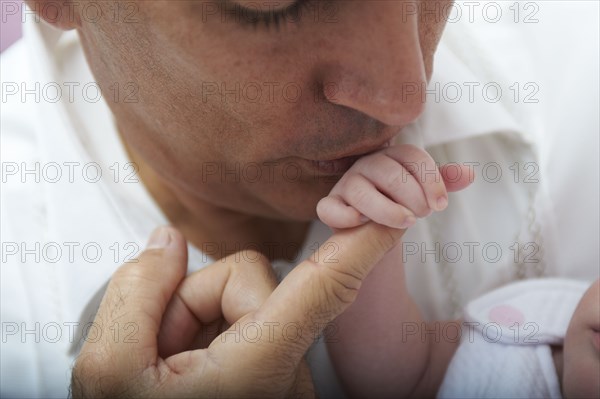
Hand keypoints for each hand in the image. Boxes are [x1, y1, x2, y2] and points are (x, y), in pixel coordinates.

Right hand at [71, 223, 404, 397]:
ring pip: (240, 296)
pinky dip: (206, 330)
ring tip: (169, 365)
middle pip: (246, 280)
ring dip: (195, 317)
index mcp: (258, 367)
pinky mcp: (270, 366)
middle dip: (194, 298)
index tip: (396, 210)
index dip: (363, 242)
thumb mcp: (110, 368)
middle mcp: (284, 369)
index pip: (328, 288)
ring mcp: (279, 370)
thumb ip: (138, 290)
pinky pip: (240, 317)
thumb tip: (168, 240)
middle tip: (158, 347)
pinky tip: (184, 365)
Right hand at [316, 144, 473, 229]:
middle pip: (388, 172)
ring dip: (385, 208)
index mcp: (392, 157)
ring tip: (404, 222)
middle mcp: (367, 166)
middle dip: (410, 195)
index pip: (412, 156)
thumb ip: (443, 181)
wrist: (373, 228)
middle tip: (421, 215)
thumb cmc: (400, 203)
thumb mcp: (423, 192)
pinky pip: (329, 208)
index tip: (442, 205)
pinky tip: (361, 223)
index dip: (430, 179)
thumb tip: (470, 175)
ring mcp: (346, 185)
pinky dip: (344, 216)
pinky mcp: (331, 206)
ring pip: (360, 190)